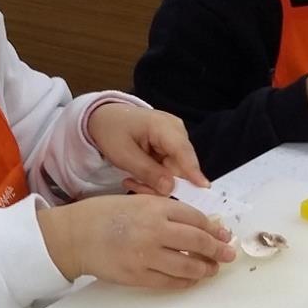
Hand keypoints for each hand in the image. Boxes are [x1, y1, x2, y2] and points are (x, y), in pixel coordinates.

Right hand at [38, 196, 234, 288]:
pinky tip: (191, 279)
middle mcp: (154, 230)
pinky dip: (185, 282)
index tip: (223, 234)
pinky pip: (169, 282)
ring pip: (187, 266)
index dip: (213, 229)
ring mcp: (146, 255)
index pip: (195, 218)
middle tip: (227, 255)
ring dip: (204, 269)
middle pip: (197, 242)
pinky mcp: (137, 275)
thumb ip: (166, 211)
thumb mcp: (137, 201)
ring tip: (211, 269)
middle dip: (217, 250)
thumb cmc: (104, 214)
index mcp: (155, 207)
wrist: (74, 235)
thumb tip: (200, 225)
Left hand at [87, 103, 207, 196]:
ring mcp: (175, 138)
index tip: (203, 188)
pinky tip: (137, 175)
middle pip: (181, 166)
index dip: (193, 171)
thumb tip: (170, 189)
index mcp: (163, 125)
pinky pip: (169, 169)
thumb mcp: (123, 154)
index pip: (183, 151)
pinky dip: (155, 177)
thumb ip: (147, 172)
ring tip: (131, 180)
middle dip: (162, 183)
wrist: (104, 117)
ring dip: (155, 182)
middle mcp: (176, 130)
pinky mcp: (171, 147)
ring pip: (175, 171)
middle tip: (135, 187)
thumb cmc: (111, 131)